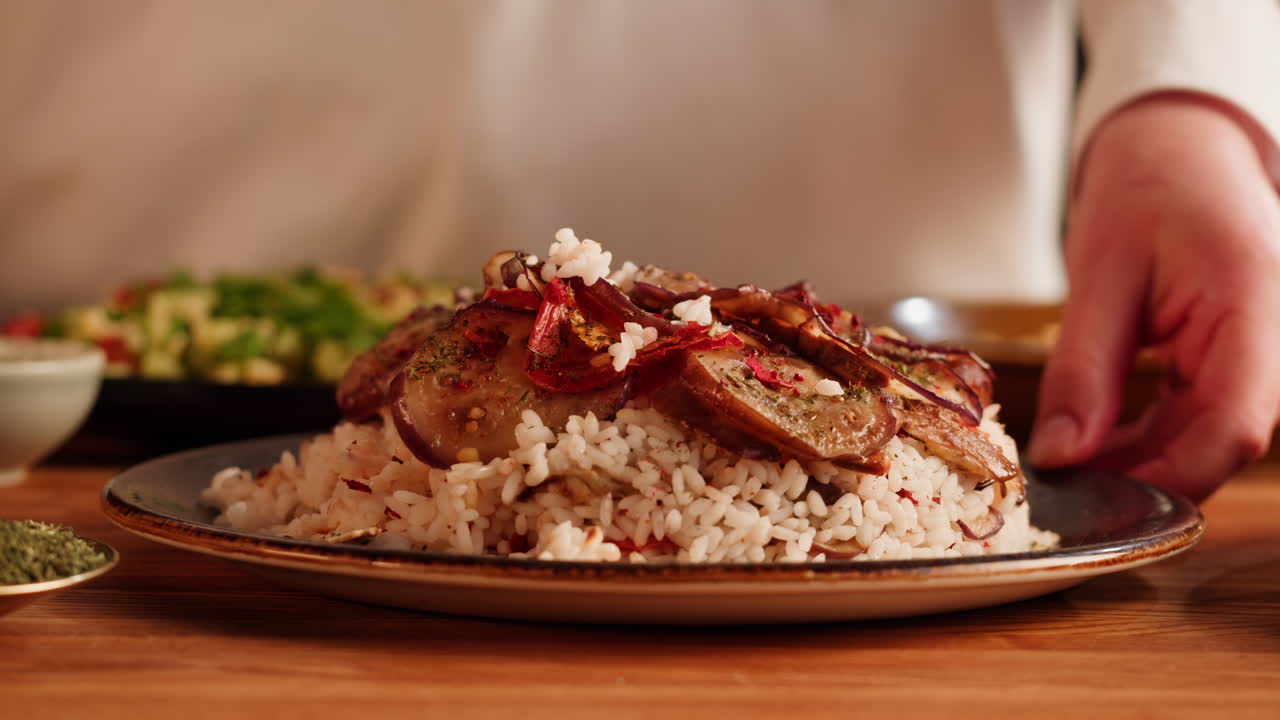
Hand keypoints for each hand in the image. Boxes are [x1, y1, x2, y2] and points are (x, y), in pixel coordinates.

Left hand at [1029, 93, 1279, 501]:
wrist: (1180, 152)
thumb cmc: (1146, 191)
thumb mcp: (1098, 275)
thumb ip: (1082, 370)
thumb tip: (1061, 456)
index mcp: (1258, 304)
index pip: (1235, 425)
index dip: (1166, 475)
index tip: (1093, 495)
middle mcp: (1277, 338)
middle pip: (1221, 441)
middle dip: (1143, 474)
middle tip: (1063, 487)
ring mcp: (1264, 353)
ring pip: (1209, 437)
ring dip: (1141, 459)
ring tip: (1068, 461)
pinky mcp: (1240, 362)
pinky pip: (1199, 417)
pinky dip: (1147, 437)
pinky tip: (1094, 441)